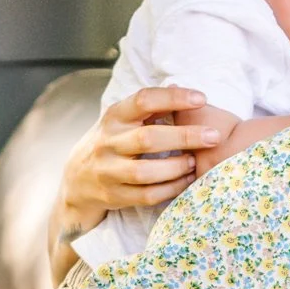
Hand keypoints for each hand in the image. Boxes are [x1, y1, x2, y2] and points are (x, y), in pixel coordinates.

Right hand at [49, 88, 221, 269]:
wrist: (76, 182)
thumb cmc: (111, 144)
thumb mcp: (121, 122)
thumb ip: (149, 110)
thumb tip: (185, 92)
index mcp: (114, 117)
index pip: (143, 100)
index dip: (173, 98)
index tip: (201, 99)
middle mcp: (107, 143)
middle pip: (148, 138)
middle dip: (184, 136)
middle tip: (213, 136)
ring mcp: (108, 172)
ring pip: (145, 172)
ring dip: (176, 167)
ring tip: (195, 162)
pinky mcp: (113, 197)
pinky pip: (146, 195)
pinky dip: (170, 189)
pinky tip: (186, 182)